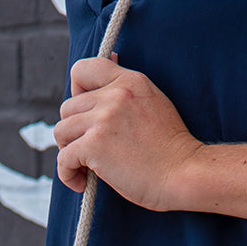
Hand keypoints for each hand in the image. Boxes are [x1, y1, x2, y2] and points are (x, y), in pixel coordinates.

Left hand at [54, 57, 203, 209]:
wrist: (185, 174)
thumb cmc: (172, 149)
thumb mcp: (155, 103)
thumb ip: (129, 90)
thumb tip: (110, 61)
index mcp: (130, 81)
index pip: (83, 69)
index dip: (76, 92)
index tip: (85, 114)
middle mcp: (114, 94)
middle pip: (68, 107)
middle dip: (73, 131)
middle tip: (87, 152)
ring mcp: (103, 119)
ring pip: (61, 131)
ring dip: (68, 152)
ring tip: (85, 169)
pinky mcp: (95, 146)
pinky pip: (63, 158)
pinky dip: (67, 174)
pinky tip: (82, 184)